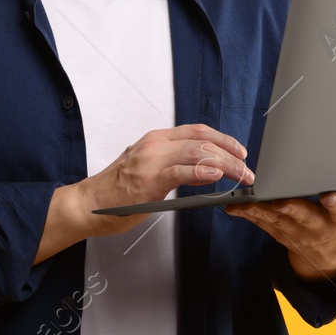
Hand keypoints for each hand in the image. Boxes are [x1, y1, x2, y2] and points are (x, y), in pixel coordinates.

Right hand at [35, 123, 252, 262]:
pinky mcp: (148, 180)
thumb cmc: (117, 189)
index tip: (241, 151)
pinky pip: (180, 172)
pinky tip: (216, 175)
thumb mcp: (149, 167)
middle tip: (247, 170)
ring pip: (198, 153)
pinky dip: (201, 172)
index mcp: (157, 139)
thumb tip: (207, 169)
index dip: (224, 139)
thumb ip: (176, 164)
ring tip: (241, 174)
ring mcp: (151, 160)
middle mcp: (156, 144)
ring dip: (225, 165)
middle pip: (203, 141)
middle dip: (231, 155)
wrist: (88, 203)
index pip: (198, 131)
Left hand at [227, 186, 335, 281]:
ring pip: (278, 220)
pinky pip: (261, 223)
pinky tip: (234, 207)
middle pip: (304, 216)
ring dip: (262, 211)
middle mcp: (319, 227)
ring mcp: (296, 231)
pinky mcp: (279, 231)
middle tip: (281, 198)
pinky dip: (248, 215)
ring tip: (247, 201)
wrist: (330, 255)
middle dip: (292, 207)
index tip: (330, 196)